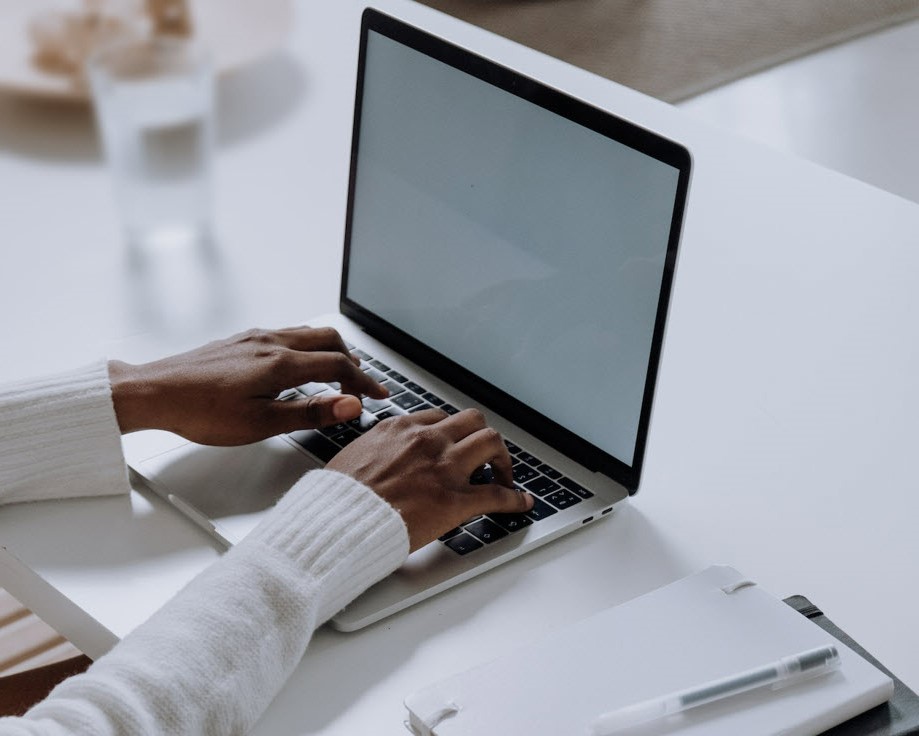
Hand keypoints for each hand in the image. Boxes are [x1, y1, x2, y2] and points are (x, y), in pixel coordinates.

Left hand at [108, 326, 387, 444]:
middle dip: (353, 362)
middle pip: (330, 340)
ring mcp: (255, 338)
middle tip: (361, 386)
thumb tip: (349, 404)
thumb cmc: (200, 413)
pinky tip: (298, 367)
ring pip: (308, 333)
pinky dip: (307, 347)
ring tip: (337, 375)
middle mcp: (271, 342)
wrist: (154, 392)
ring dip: (331, 351)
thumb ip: (309, 412)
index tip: (378, 396)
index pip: (339, 366)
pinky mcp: (241, 340)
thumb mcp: (260, 424)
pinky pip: (287, 334)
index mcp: (280, 363)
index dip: (365, 382)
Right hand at [327, 408, 533, 550]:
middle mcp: (427, 441)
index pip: (440, 418)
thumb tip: (377, 456)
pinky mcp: (455, 500)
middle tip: (486, 456)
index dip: (454, 432)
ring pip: (492, 443)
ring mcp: (444, 468)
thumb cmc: (337, 498)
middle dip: (483, 437)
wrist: (336, 522)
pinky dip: (515, 499)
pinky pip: (497, 494)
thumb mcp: (352, 456)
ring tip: (505, 475)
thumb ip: (375, 450)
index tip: (457, 443)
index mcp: (400, 429)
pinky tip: (521, 503)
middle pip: (473, 421)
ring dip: (503, 459)